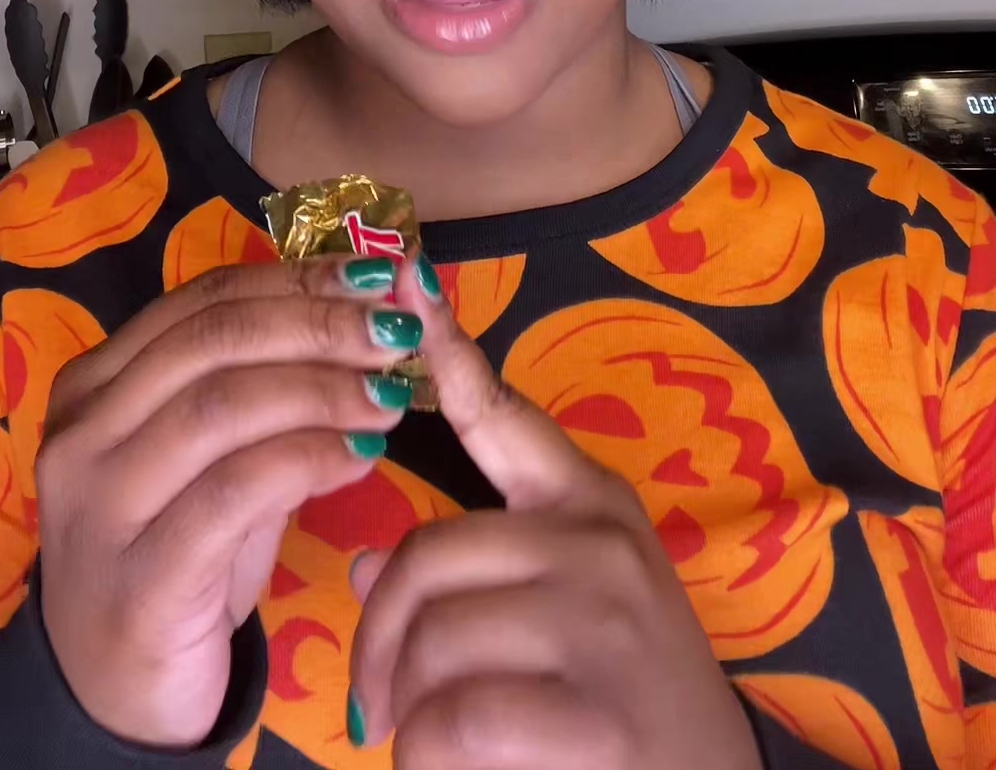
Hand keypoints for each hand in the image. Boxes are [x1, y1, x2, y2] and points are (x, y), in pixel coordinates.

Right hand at [37, 256, 424, 749]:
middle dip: (319, 326)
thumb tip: (371, 320)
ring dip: (322, 390)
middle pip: (214, 341)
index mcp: (94, 383)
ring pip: (221, 407)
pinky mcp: (139, 579)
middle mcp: (82, 434)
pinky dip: (308, 460)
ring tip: (390, 396)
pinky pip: (234, 493)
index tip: (377, 278)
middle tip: (397, 334)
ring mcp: (100, 507)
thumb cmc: (176, 553)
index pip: (205, 299)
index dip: (298, 279)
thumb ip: (267, 389)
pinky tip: (362, 459)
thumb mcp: (214, 458)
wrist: (116, 693)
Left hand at [348, 258, 760, 769]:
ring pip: (432, 640)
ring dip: (406, 709)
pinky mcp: (596, 713)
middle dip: (383, 641)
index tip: (403, 275)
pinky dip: (425, 759)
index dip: (445, 346)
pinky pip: (452, 720)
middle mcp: (598, 543)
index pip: (502, 415)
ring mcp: (602, 623)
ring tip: (432, 740)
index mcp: (588, 504)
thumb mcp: (566, 612)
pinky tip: (454, 768)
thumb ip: (476, 575)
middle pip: (426, 558)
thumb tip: (371, 570)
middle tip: (380, 702)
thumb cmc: (623, 700)